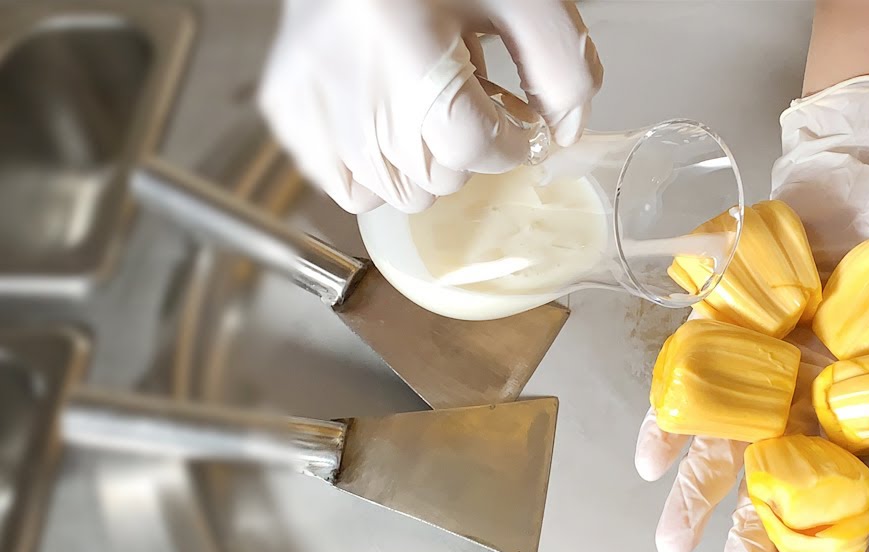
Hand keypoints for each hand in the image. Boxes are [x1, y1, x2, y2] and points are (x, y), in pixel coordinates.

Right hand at [258, 0, 601, 212]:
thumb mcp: (521, 1)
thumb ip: (563, 70)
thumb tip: (563, 136)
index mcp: (406, 46)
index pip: (474, 145)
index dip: (511, 141)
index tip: (517, 123)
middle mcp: (348, 83)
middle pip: (437, 179)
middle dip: (465, 148)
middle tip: (464, 94)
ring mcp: (310, 103)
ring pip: (393, 193)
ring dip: (422, 161)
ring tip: (422, 101)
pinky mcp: (285, 108)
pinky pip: (344, 185)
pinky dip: (374, 165)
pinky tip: (385, 115)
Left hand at [635, 77, 868, 551]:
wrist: (864, 175)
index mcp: (860, 415)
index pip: (857, 496)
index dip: (848, 547)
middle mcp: (802, 405)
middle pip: (778, 482)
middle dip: (758, 535)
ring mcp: (756, 371)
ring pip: (723, 446)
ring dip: (697, 494)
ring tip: (673, 543)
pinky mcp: (716, 331)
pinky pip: (687, 383)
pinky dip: (669, 418)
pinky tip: (650, 456)